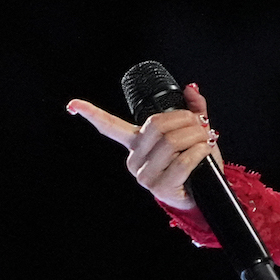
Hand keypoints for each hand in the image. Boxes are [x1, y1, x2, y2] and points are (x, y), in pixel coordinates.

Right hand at [66, 82, 218, 209]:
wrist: (206, 191)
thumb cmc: (196, 162)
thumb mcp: (194, 133)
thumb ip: (193, 110)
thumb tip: (190, 88)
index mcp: (136, 143)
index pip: (110, 127)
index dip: (92, 114)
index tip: (74, 104)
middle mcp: (134, 158)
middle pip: (156, 126)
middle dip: (184, 121)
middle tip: (200, 126)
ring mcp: (144, 175)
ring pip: (170, 142)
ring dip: (194, 136)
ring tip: (204, 139)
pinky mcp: (159, 186)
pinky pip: (180, 161)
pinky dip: (197, 152)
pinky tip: (203, 151)